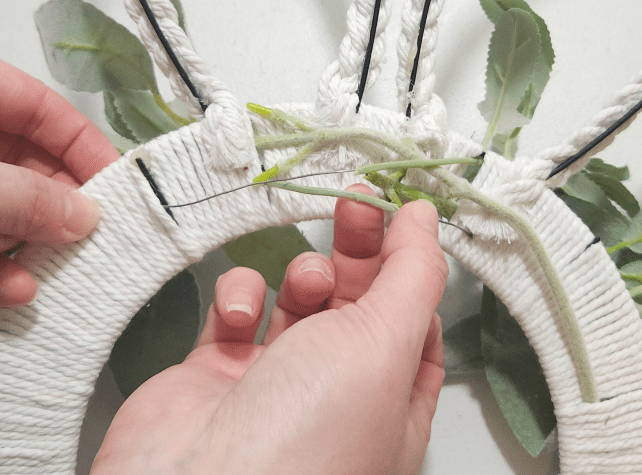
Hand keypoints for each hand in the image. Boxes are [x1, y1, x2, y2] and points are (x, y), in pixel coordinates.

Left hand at [0, 28, 119, 304]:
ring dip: (19, 237)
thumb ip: (25, 199)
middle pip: (11, 153)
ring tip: (55, 268)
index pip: (30, 101)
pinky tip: (11, 289)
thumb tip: (86, 213)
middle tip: (90, 236)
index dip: (78, 143)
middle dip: (50, 200)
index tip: (116, 183)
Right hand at [92, 191, 447, 474]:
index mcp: (393, 401)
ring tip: (305, 282)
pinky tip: (240, 314)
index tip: (400, 213)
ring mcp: (275, 382)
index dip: (410, 265)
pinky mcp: (216, 372)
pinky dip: (238, 298)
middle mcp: (336, 394)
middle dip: (357, 248)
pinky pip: (236, 311)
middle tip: (354, 201)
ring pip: (298, 300)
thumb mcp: (385, 344)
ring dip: (302, 276)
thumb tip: (425, 220)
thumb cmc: (305, 441)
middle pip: (358, 300)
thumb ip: (411, 273)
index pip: (414, 320)